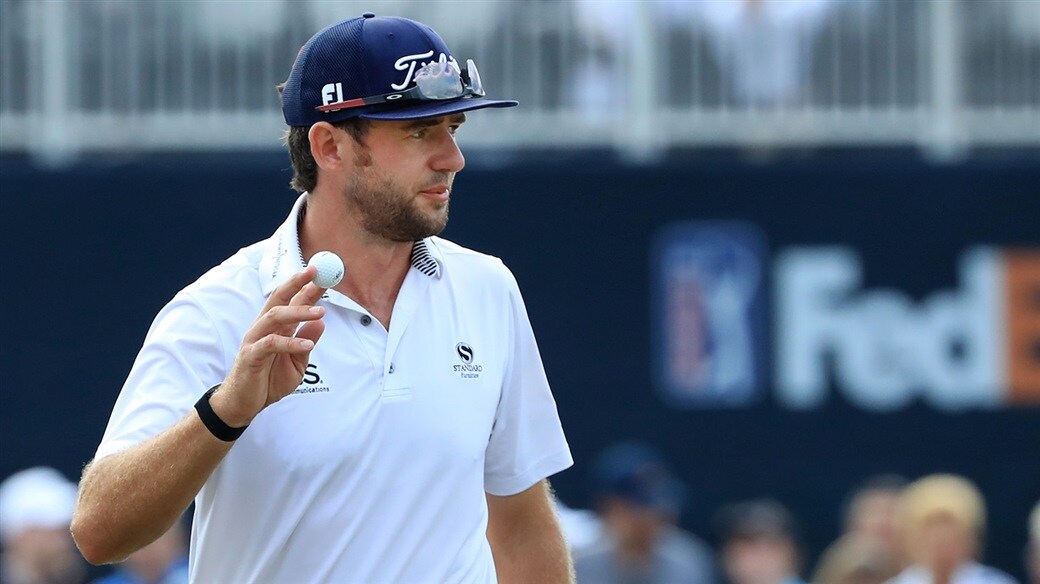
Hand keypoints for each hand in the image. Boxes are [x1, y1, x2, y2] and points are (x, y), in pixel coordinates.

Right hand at [210, 266, 326, 426]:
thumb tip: (321, 322)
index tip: (323, 275)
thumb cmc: (269, 381)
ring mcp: (255, 340)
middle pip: (279, 298)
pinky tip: (307, 344)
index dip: (306, 287)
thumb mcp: (297, 362)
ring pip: (275, 316)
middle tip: (317, 275)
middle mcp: (264, 328)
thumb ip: (307, 341)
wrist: (245, 403)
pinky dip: (290, 342)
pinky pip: (271, 344)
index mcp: (276, 327)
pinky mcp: (251, 356)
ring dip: (298, 312)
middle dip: (297, 284)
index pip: (291, 301)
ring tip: (321, 312)